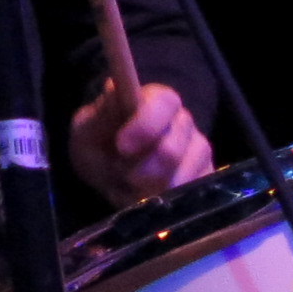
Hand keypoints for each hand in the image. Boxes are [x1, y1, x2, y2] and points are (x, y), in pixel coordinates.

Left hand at [67, 80, 210, 204]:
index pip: (165, 103)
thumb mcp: (87, 128)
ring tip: (130, 185)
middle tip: (120, 173)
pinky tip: (145, 196)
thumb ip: (101, 114)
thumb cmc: (98, 143)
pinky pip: (192, 195)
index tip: (121, 146)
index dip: (145, 125)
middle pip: (172, 150)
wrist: (109, 170)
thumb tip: (114, 89)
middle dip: (141, 170)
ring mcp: (198, 151)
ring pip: (183, 177)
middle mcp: (184, 122)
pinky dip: (163, 202)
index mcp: (156, 100)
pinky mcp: (205, 178)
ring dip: (149, 188)